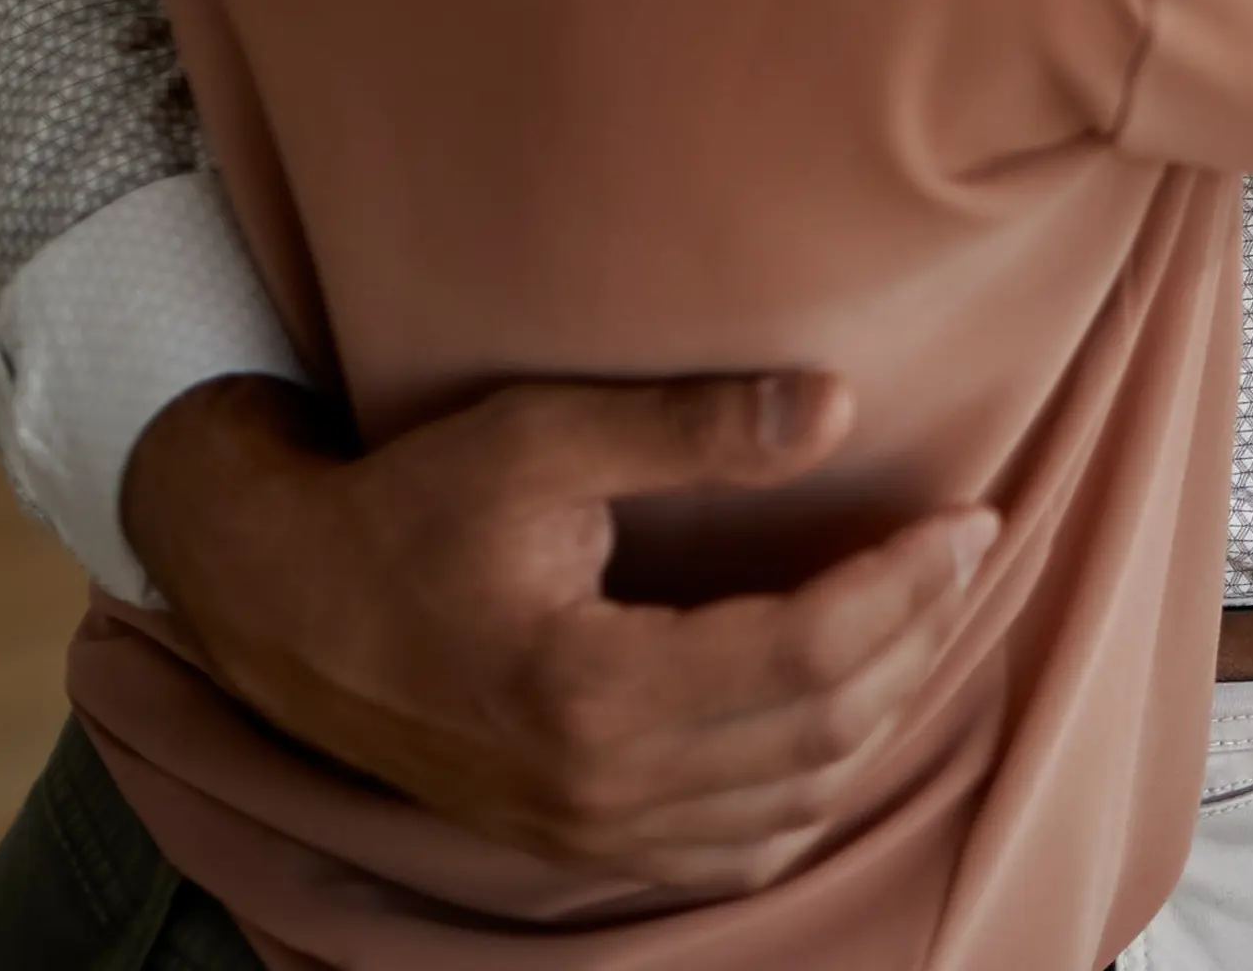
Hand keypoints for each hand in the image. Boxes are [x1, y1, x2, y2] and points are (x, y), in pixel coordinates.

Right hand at [118, 369, 998, 894]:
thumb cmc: (407, 509)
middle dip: (914, 637)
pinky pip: (735, 848)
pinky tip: (845, 717)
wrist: (283, 607)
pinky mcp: (577, 845)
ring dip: (878, 712)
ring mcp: (585, 832)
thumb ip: (689, 427)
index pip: (806, 650)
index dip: (906, 584)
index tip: (970, 517)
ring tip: (925, 615)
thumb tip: (837, 404)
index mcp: (587, 690)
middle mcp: (594, 787)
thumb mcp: (539, 438)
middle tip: (965, 552)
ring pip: (792, 799)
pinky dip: (810, 790)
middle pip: (818, 729)